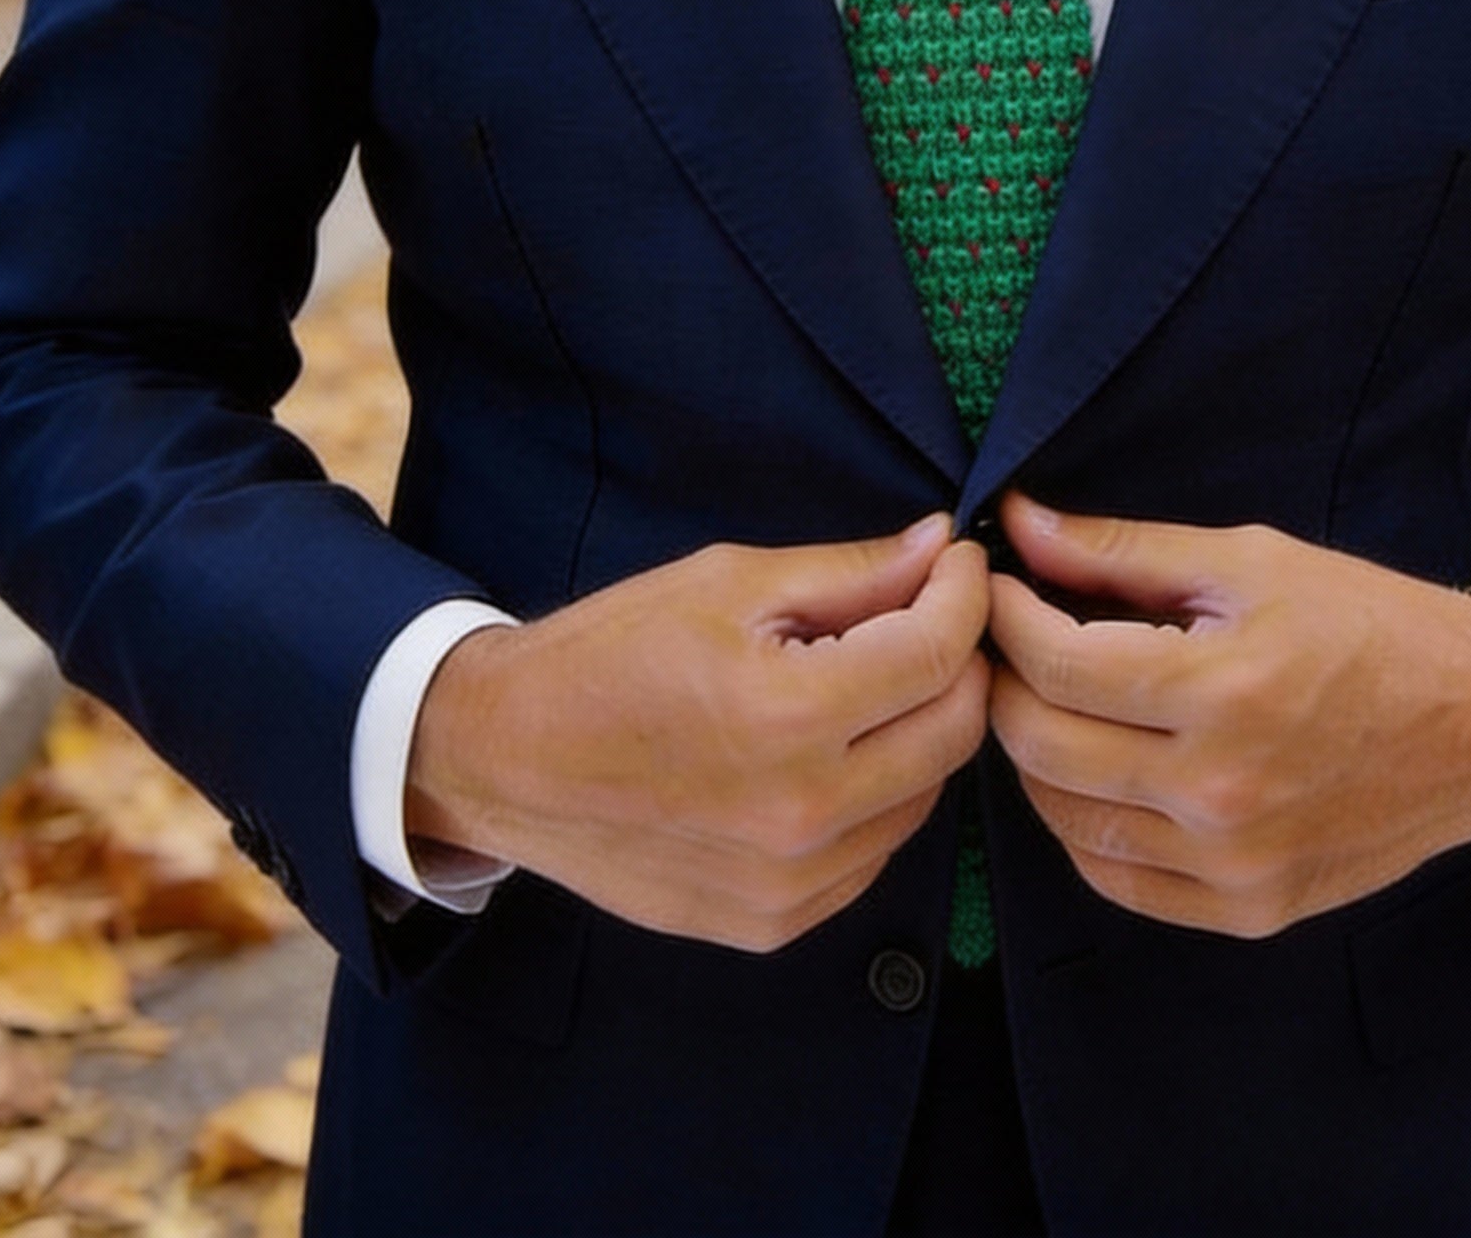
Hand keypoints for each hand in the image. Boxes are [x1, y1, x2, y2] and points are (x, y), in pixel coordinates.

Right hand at [406, 514, 989, 952]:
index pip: (937, 654)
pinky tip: (832, 752)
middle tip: (928, 616)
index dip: (964, 595)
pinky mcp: (774, 923)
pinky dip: (878, 796)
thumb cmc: (610, 653)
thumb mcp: (729, 583)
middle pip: (954, 731)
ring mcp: (790, 883)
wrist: (505, 758)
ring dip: (920, 730)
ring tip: (870, 682)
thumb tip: (940, 547)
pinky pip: (874, 852)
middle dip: (958, 660)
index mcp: (788, 716)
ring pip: (926, 796)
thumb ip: (850, 572)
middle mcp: (802, 813)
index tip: (958, 564)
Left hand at [986, 493, 1470, 937]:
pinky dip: (1084, 826)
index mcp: (1223, 689)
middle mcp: (1221, 791)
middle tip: (1011, 641)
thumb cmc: (1371, 624)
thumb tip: (1020, 523)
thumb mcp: (1251, 560)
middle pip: (1042, 745)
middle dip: (1005, 681)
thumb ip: (1123, 550)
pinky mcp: (1249, 908)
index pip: (1056, 662)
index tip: (997, 585)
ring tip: (1051, 700)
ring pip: (1065, 819)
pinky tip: (1096, 773)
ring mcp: (1233, 863)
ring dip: (1036, 754)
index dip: (1005, 615)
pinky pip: (1118, 878)